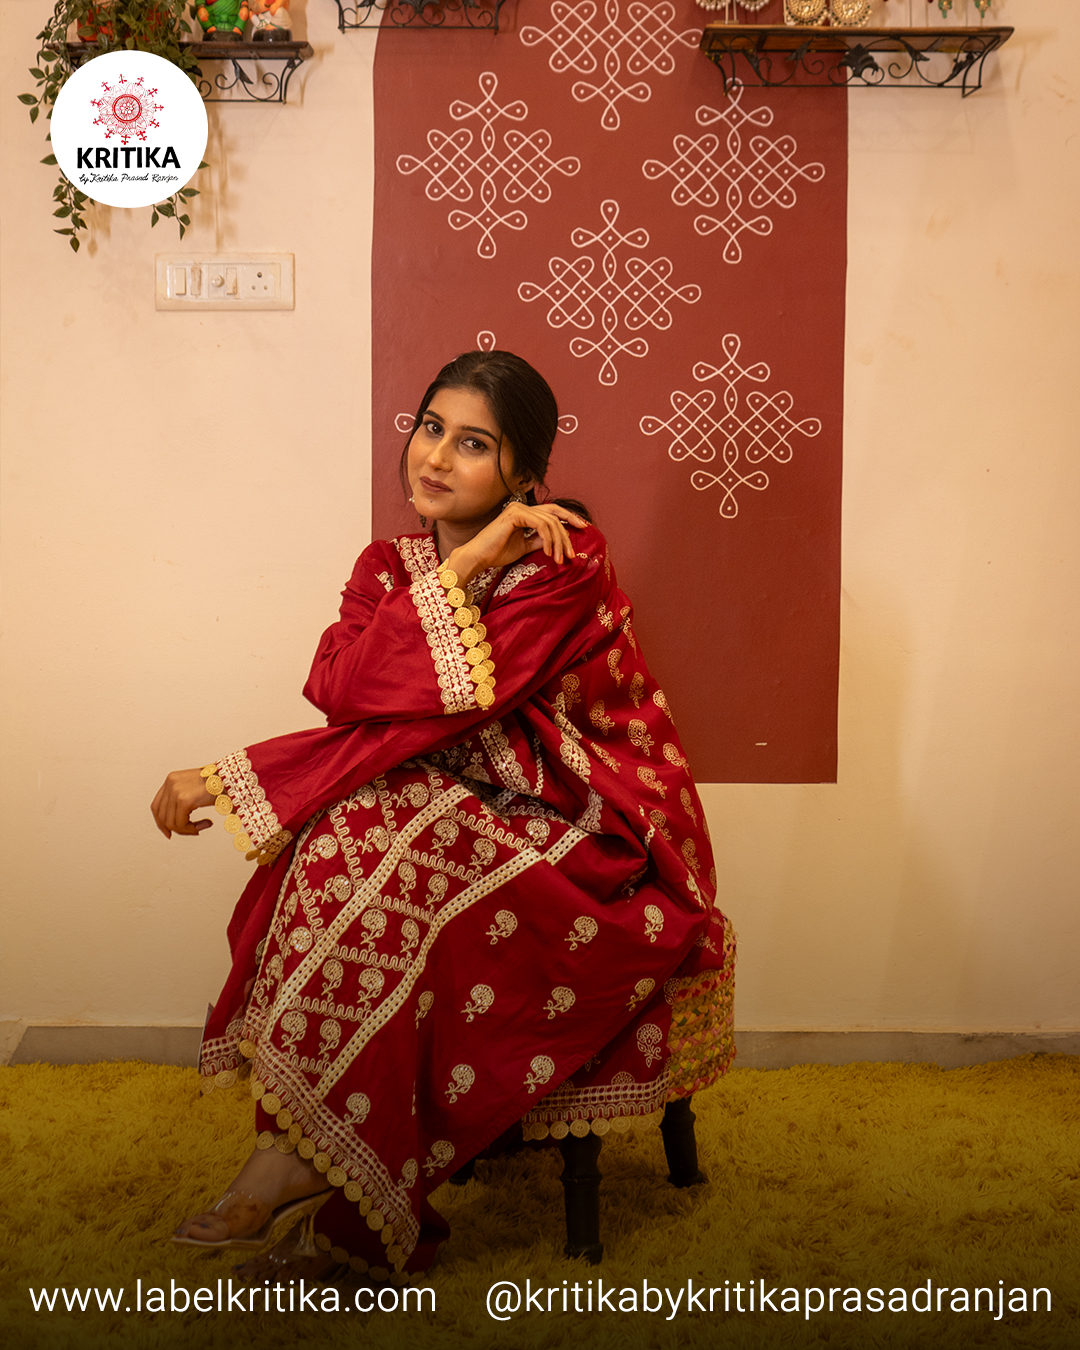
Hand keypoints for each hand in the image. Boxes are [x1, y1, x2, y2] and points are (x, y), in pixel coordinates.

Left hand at [151, 768, 215, 839]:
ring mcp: (175, 790)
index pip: (156, 806)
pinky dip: (192, 829)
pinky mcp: (184, 799)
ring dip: (188, 830)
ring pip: (171, 823)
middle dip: (178, 828)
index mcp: (172, 779)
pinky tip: (207, 823)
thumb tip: (173, 824)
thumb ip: (183, 802)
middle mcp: (171, 783)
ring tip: (202, 826)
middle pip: (162, 816)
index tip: (169, 832)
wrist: (234, 778)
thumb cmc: (222, 784)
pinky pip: (181, 823)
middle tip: (195, 830)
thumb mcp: (196, 790)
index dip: (161, 822)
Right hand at [445, 502, 587, 583]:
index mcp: (524, 513)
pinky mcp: (515, 515)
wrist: (478, 557)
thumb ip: (539, 540)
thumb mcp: (524, 547)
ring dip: (559, 541)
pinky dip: (548, 539)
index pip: (552, 512)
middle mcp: (522, 506)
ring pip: (550, 521)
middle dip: (568, 533)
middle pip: (554, 515)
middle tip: (573, 553)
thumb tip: (556, 540)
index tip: (583, 528)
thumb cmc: (496, 553)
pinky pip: (541, 525)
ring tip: (560, 559)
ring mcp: (518, 509)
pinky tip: (549, 553)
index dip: (569, 518)